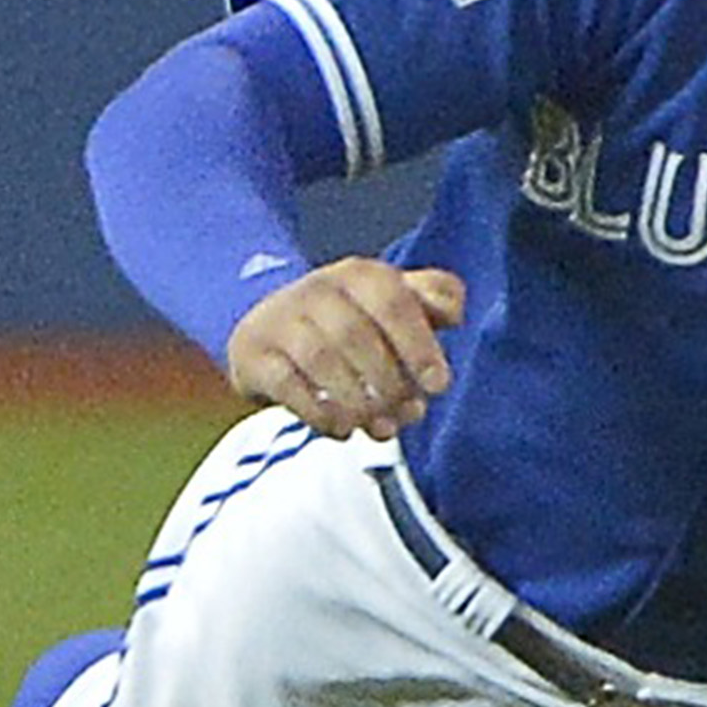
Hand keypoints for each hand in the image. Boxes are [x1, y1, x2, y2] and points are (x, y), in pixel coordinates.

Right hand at [225, 259, 466, 438]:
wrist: (273, 330)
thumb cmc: (355, 320)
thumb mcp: (396, 302)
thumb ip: (434, 300)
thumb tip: (451, 314)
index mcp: (362, 275)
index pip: (393, 302)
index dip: (419, 345)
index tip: (438, 386)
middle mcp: (318, 289)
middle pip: (355, 335)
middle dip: (389, 383)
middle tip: (408, 415)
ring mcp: (281, 319)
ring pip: (320, 359)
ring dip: (357, 402)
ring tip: (382, 430)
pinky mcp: (254, 353)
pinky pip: (286, 384)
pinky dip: (320, 413)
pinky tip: (344, 431)